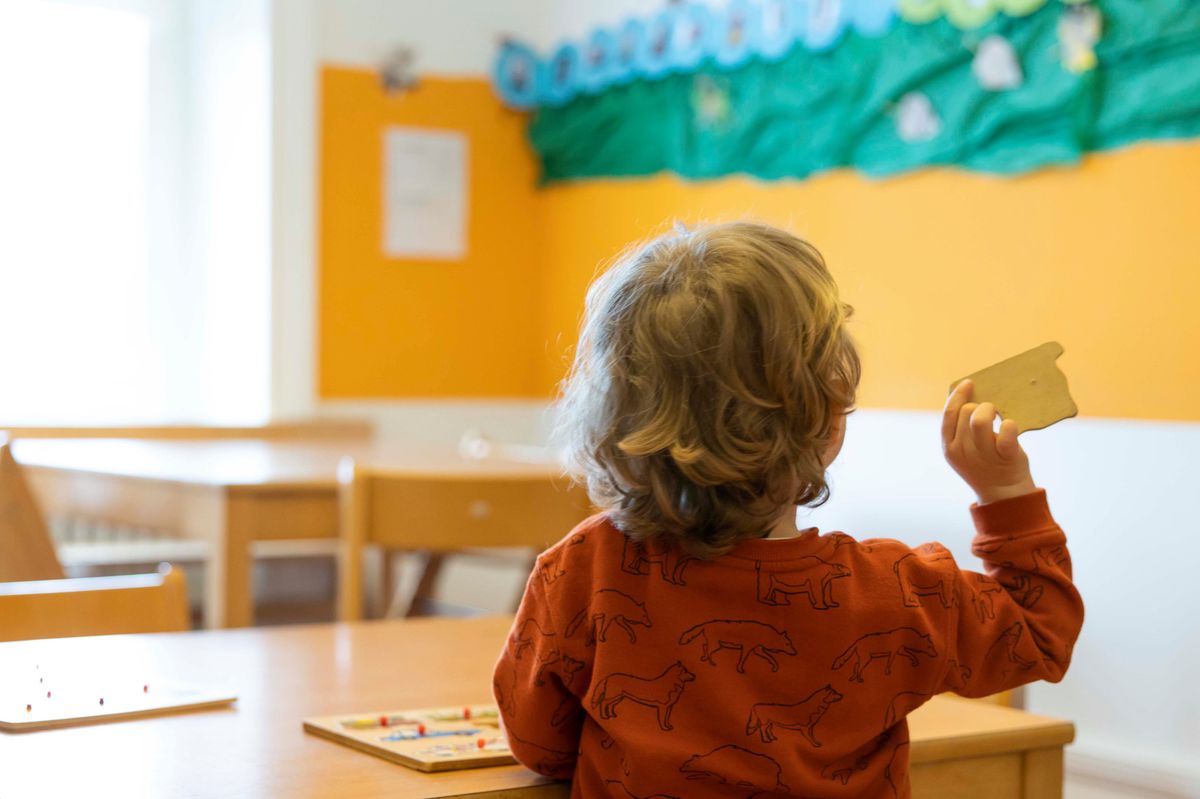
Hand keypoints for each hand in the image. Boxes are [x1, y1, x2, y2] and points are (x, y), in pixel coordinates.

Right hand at [942, 380, 1036, 504]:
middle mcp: (962, 452)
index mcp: (949, 448)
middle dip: (979, 406)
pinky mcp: (1005, 457)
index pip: (949, 414)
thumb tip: (970, 394)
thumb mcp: (966, 450)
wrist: (1005, 494)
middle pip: (966, 412)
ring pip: (980, 419)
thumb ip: (963, 429)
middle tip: (990, 412)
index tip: (969, 383)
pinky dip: (1009, 425)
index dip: (958, 395)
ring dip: (990, 410)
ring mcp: (982, 456)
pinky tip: (1010, 425)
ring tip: (998, 416)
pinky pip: (1006, 433)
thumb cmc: (986, 464)